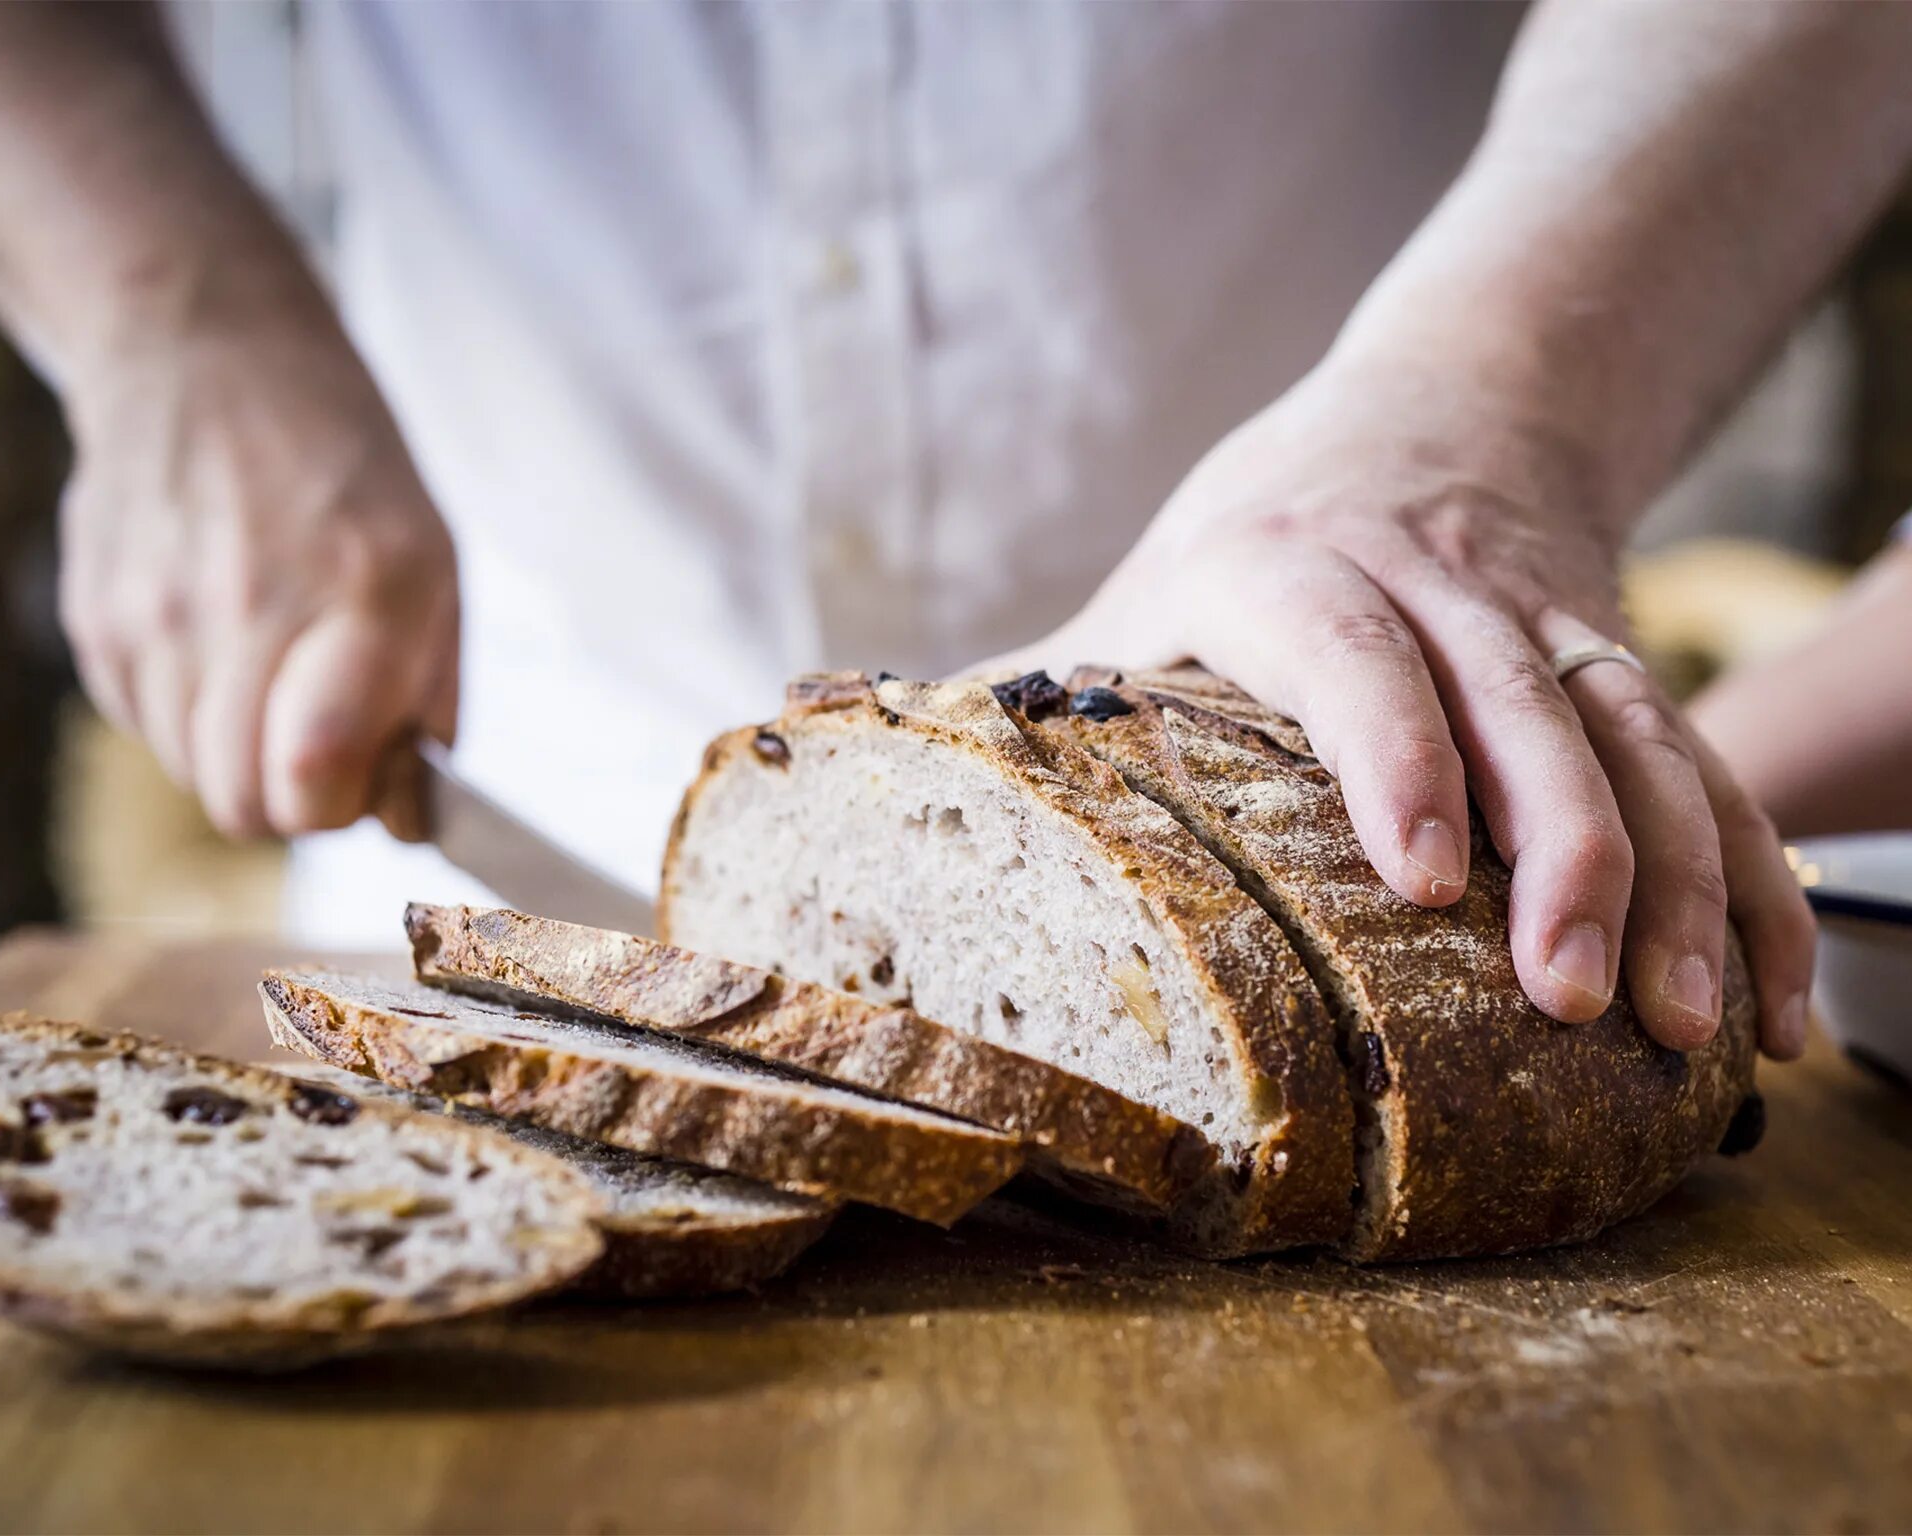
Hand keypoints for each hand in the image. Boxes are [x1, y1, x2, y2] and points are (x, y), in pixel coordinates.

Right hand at [57, 296, 458, 838]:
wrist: (200, 350)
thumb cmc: (339, 463)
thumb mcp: (434, 558)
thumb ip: (431, 695)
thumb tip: (409, 820)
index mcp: (361, 588)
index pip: (316, 773)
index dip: (342, 804)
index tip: (363, 771)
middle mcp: (247, 606)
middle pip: (245, 805)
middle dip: (293, 799)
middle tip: (320, 739)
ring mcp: (155, 614)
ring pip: (193, 776)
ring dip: (239, 755)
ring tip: (269, 672)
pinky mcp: (94, 618)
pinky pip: (145, 729)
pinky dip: (187, 714)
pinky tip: (213, 640)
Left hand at [991, 349, 1811, 1058]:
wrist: (1446, 403)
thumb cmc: (1265, 525)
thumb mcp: (1151, 584)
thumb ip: (1045, 688)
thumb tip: (866, 767)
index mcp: (1287, 567)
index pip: (1351, 649)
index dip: (1395, 754)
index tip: (1426, 873)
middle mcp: (1435, 588)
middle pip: (1522, 709)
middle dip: (1566, 854)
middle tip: (1573, 996)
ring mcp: (1549, 625)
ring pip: (1634, 744)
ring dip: (1676, 882)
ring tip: (1686, 1027)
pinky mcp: (1624, 666)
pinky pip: (1703, 767)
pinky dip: (1748, 881)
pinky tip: (1763, 996)